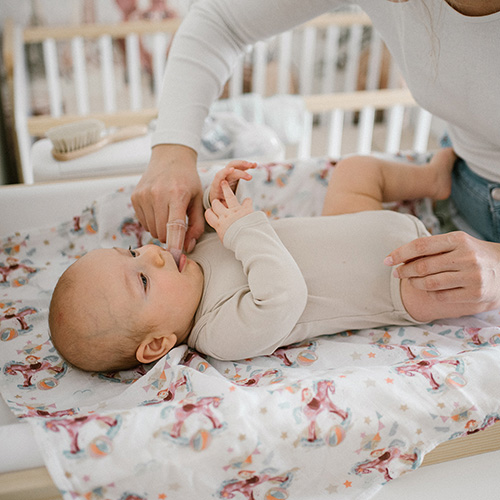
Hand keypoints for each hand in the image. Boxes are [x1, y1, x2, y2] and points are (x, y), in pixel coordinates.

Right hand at [131, 144, 203, 250]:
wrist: (170, 158)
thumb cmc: (188, 180)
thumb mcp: (198, 200)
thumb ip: (196, 225)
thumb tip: (189, 247)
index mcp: (177, 194)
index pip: (175, 227)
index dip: (176, 245)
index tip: (177, 259)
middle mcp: (157, 194)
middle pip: (162, 232)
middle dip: (171, 237)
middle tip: (178, 227)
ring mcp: (143, 195)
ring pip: (152, 230)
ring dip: (161, 230)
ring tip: (169, 215)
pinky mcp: (135, 197)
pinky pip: (144, 223)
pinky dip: (152, 222)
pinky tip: (159, 210)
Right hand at [205, 180, 253, 241]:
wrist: (248, 241)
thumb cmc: (238, 243)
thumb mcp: (226, 240)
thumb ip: (224, 233)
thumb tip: (224, 233)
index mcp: (219, 225)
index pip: (209, 215)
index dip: (209, 212)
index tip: (211, 212)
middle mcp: (225, 216)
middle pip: (215, 204)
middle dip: (216, 202)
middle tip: (217, 201)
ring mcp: (235, 211)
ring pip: (228, 196)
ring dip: (226, 188)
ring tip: (224, 182)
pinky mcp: (246, 209)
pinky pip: (246, 201)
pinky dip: (248, 201)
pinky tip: (248, 200)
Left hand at [209, 160, 255, 205]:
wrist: (217, 200)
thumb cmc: (218, 204)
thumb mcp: (219, 206)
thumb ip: (222, 206)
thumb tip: (225, 207)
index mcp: (217, 185)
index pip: (219, 175)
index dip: (225, 171)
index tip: (232, 170)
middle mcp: (222, 177)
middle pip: (229, 167)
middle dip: (239, 166)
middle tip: (249, 170)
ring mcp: (228, 175)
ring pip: (235, 165)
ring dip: (244, 164)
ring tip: (253, 165)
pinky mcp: (233, 174)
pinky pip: (240, 168)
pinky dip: (247, 166)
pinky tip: (254, 165)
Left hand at [385, 231, 499, 311]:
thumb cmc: (471, 254)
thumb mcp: (456, 243)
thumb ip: (432, 247)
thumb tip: (399, 256)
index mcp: (458, 239)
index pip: (421, 245)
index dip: (400, 253)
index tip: (386, 260)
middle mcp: (466, 256)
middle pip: (423, 266)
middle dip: (404, 271)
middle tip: (397, 273)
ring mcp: (472, 276)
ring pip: (430, 283)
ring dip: (414, 283)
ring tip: (411, 281)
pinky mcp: (475, 293)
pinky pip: (441, 296)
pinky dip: (430, 293)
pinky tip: (429, 289)